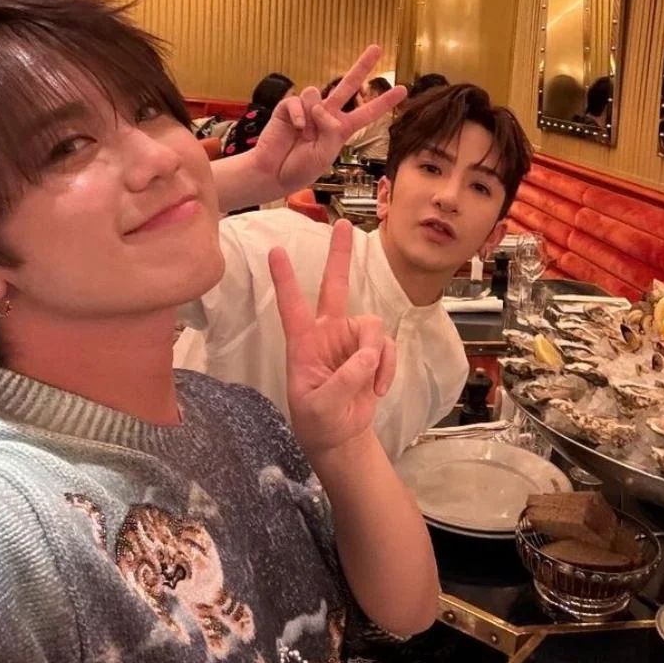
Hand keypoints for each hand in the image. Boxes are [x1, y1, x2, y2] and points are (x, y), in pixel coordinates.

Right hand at [251, 45, 407, 192]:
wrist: (272, 173)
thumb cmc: (299, 169)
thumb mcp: (324, 156)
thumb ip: (331, 132)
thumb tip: (323, 108)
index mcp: (340, 129)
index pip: (366, 113)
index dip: (384, 101)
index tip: (403, 89)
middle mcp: (326, 115)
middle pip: (348, 86)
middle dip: (362, 66)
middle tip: (377, 48)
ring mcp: (308, 110)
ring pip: (317, 93)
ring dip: (312, 114)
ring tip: (303, 134)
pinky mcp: (288, 107)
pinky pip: (297, 101)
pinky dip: (297, 115)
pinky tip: (294, 128)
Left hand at [268, 220, 396, 458]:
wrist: (341, 437)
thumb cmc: (319, 422)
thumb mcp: (321, 407)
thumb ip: (344, 380)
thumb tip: (369, 354)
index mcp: (302, 343)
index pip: (291, 305)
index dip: (284, 279)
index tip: (275, 251)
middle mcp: (327, 334)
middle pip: (334, 286)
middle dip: (339, 256)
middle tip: (343, 225)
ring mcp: (351, 341)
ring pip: (372, 326)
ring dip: (377, 355)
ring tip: (371, 383)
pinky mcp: (373, 353)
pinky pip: (387, 347)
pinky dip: (388, 368)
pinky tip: (379, 389)